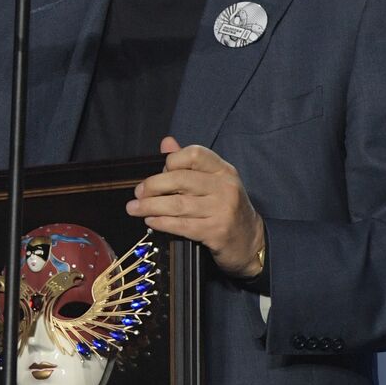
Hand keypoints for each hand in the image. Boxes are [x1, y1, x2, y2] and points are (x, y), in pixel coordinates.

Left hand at [127, 136, 264, 278]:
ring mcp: (222, 210)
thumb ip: (189, 163)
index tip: (158, 172)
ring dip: (150, 206)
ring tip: (134, 208)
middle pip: (180, 179)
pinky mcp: (216, 231)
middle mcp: (225, 187)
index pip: (194, 154)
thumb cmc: (225, 209)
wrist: (251, 242)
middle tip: (138, 194)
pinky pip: (182, 225)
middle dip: (153, 186)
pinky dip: (162, 223)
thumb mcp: (213, 183)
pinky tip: (151, 221)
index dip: (171, 161)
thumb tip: (166, 142)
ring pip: (177, 204)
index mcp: (223, 170)